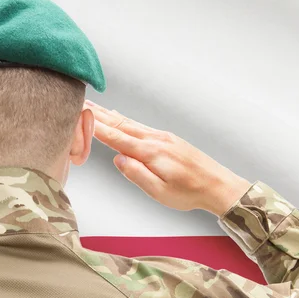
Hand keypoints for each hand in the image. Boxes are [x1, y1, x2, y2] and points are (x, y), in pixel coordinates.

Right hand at [84, 100, 252, 216]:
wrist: (218, 185)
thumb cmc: (189, 193)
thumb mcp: (159, 192)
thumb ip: (137, 174)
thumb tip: (118, 159)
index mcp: (151, 153)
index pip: (116, 138)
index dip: (96, 128)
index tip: (80, 117)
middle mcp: (155, 140)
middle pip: (120, 125)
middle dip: (99, 115)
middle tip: (80, 104)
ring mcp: (162, 137)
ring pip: (130, 123)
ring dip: (109, 114)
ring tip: (93, 107)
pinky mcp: (168, 139)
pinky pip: (140, 125)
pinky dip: (124, 119)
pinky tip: (119, 117)